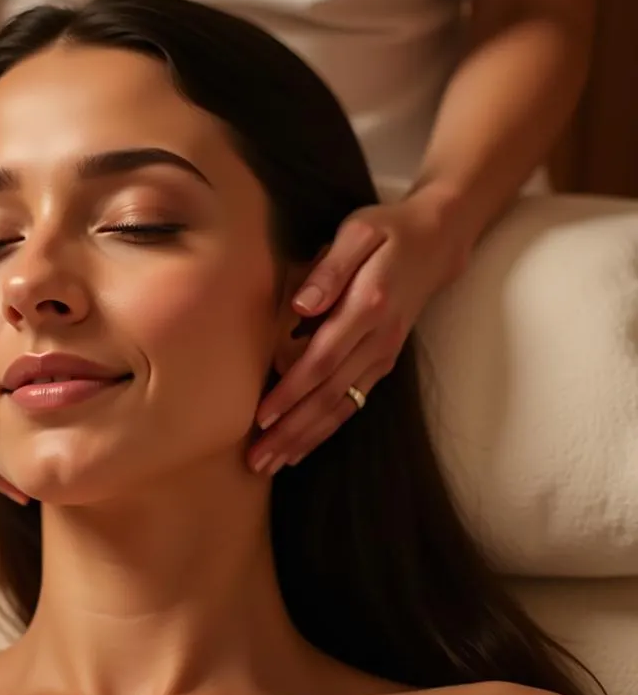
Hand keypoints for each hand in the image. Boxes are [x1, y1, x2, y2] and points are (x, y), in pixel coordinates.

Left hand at [249, 194, 468, 472]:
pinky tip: (300, 448)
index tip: (261, 416)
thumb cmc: (387, 231)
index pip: (322, 359)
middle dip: (291, 430)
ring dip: (305, 439)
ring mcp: (383, 356)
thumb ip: (329, 269)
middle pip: (329, 396)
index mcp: (368, 307)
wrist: (438, 240)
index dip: (292, 391)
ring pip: (341, 408)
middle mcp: (378, 341)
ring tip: (270, 463)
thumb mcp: (357, 232)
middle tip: (256, 459)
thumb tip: (301, 304)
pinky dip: (325, 430)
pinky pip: (352, 404)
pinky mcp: (383, 364)